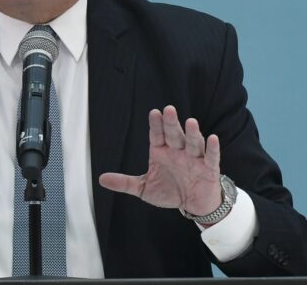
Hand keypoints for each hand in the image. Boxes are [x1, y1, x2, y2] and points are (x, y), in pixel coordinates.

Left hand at [99, 105, 221, 216]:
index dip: (156, 125)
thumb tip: (102, 179)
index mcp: (161, 152)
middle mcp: (178, 152)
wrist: (193, 204)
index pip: (157, 135)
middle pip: (174, 135)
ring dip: (192, 133)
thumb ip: (124, 182)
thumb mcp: (143, 188)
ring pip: (193, 143)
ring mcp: (194, 159)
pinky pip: (211, 157)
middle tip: (168, 110)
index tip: (153, 112)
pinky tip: (212, 138)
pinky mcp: (209, 169)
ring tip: (190, 121)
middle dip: (171, 123)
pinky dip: (212, 148)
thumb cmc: (170, 191)